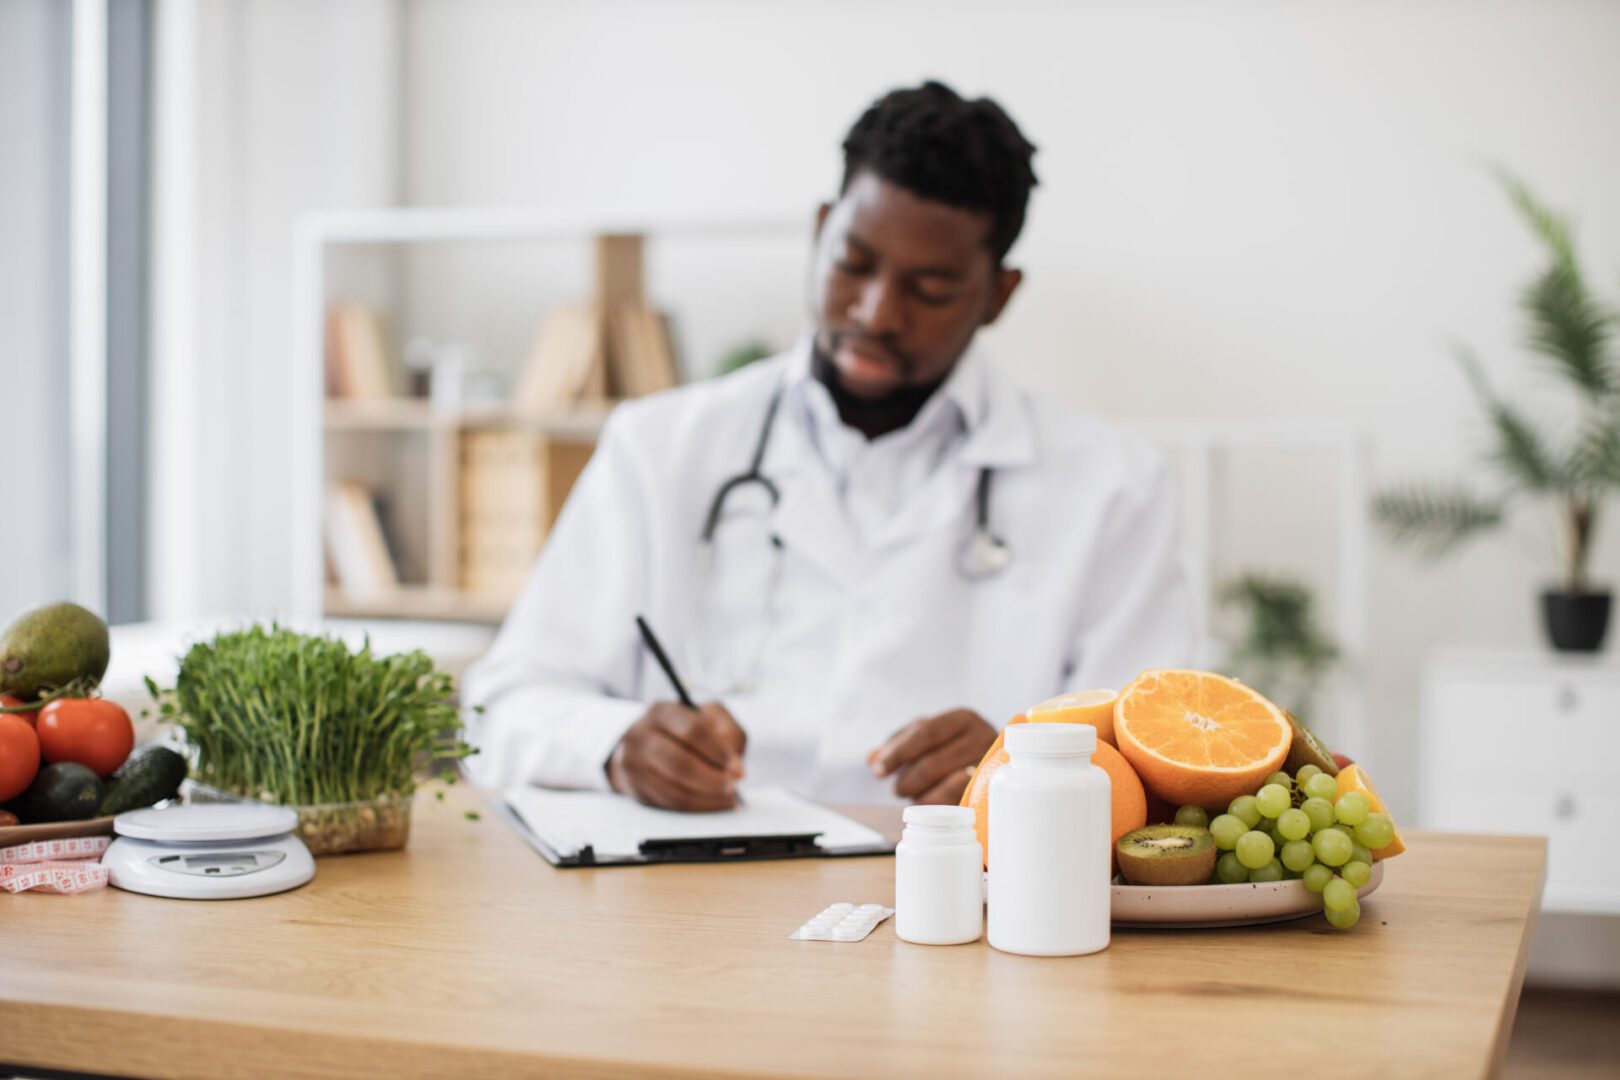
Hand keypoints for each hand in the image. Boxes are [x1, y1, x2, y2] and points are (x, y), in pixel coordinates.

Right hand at [607, 701, 746, 811]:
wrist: (647, 744)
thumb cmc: (687, 729)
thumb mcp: (710, 717)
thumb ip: (729, 732)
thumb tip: (735, 766)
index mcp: (662, 711)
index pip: (693, 731)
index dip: (719, 752)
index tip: (737, 768)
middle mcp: (640, 735)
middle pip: (680, 763)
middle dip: (713, 779)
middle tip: (732, 785)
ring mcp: (633, 763)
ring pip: (674, 789)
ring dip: (707, 797)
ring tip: (727, 796)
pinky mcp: (635, 787)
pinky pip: (669, 803)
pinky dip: (696, 806)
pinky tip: (712, 801)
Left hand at [868, 708, 996, 803]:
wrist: (1003, 764)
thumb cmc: (955, 746)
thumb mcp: (929, 735)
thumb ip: (899, 743)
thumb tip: (872, 758)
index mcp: (964, 718)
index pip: (925, 733)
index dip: (898, 753)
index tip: (879, 770)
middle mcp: (982, 738)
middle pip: (931, 764)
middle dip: (905, 781)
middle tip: (897, 789)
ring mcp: (990, 768)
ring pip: (942, 787)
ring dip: (918, 796)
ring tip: (911, 795)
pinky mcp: (990, 793)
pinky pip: (954, 805)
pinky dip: (933, 805)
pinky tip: (926, 803)